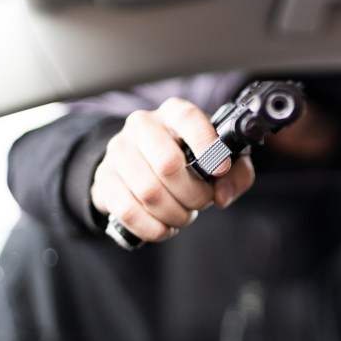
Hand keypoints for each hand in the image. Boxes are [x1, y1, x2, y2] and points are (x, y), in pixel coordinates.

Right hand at [91, 97, 254, 242]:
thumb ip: (236, 174)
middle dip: (193, 194)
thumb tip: (221, 195)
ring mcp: (119, 150)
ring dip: (175, 213)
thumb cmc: (189, 160)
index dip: (206, 145)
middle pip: (167, 164)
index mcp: (174, 113)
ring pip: (148, 192)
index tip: (220, 169)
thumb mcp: (222, 160)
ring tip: (184, 214)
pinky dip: (152, 227)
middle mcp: (143, 125)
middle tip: (202, 202)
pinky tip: (165, 226)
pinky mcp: (104, 178)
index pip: (188, 118)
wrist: (143, 163)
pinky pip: (127, 211)